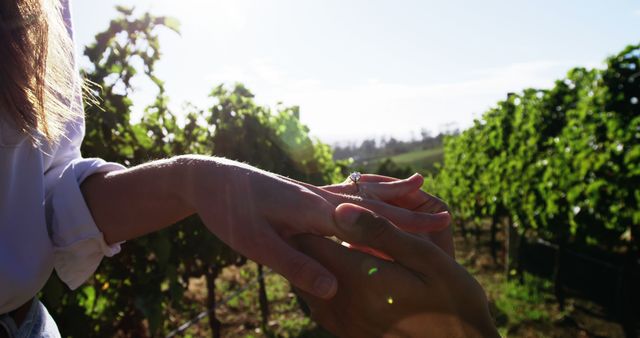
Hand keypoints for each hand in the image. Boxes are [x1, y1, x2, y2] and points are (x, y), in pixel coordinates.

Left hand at [179, 156, 450, 298]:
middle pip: (374, 202)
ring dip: (392, 192)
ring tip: (418, 185)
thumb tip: (332, 289)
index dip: (406, 225)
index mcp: (313, 210)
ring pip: (362, 192)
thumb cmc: (228, 211)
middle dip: (409, 208)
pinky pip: (345, 190)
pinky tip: (370, 189)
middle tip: (444, 211)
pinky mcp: (303, 192)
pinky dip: (367, 190)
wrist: (208, 178)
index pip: (370, 220)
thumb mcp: (255, 244)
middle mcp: (319, 197)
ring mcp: (312, 192)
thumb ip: (295, 264)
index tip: (441, 226)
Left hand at [292, 204, 497, 337]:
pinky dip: (324, 284)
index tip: (323, 210)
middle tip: (328, 224)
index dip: (312, 222)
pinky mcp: (349, 334)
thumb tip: (340, 209)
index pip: (310, 243)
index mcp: (360, 279)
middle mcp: (344, 305)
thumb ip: (380, 233)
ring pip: (308, 285)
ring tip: (336, 245)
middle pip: (304, 263)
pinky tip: (346, 274)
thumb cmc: (454, 300)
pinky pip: (320, 305)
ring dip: (317, 262)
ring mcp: (344, 324)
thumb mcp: (426, 259)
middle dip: (311, 239)